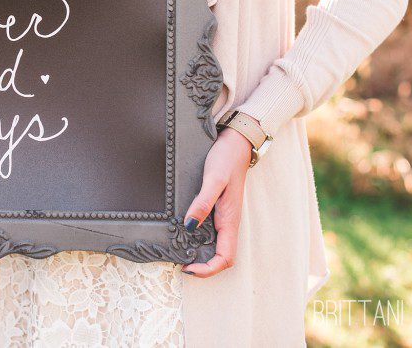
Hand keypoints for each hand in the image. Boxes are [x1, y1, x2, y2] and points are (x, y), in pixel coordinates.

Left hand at [181, 121, 254, 277]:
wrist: (234, 142)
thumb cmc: (225, 159)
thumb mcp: (213, 179)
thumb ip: (203, 202)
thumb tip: (190, 226)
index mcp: (230, 220)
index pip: (225, 258)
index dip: (208, 269)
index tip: (188, 268)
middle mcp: (227, 222)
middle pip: (219, 256)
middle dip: (202, 265)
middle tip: (178, 262)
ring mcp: (222, 216)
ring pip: (214, 245)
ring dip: (199, 253)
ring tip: (177, 252)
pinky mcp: (216, 208)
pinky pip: (209, 231)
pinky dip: (196, 238)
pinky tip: (181, 232)